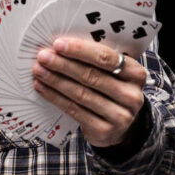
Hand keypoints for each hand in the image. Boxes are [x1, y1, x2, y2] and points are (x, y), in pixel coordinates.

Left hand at [32, 37, 147, 147]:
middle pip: (91, 76)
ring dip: (55, 80)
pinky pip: (74, 110)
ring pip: (81, 94)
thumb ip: (93, 59)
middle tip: (43, 56)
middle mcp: (132, 95)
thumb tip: (59, 46)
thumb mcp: (111, 73)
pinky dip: (55, 97)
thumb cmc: (110, 90)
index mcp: (135, 73)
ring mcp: (120, 116)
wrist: (120, 126)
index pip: (106, 58)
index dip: (80, 50)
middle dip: (63, 64)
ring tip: (38, 70)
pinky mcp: (105, 131)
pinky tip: (42, 87)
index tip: (58, 44)